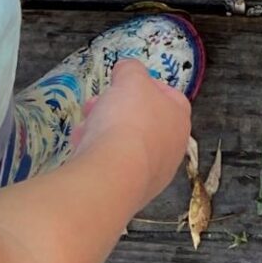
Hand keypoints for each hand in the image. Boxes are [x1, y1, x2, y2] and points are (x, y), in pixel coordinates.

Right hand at [73, 58, 190, 201]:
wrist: (112, 176)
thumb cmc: (128, 120)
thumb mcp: (130, 79)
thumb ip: (129, 70)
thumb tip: (126, 70)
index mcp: (179, 120)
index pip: (170, 97)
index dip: (145, 86)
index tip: (123, 84)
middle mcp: (172, 149)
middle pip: (143, 122)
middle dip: (116, 109)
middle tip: (94, 104)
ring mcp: (152, 175)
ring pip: (126, 145)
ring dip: (104, 132)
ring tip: (83, 127)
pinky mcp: (130, 192)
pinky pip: (113, 166)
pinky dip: (99, 155)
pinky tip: (82, 150)